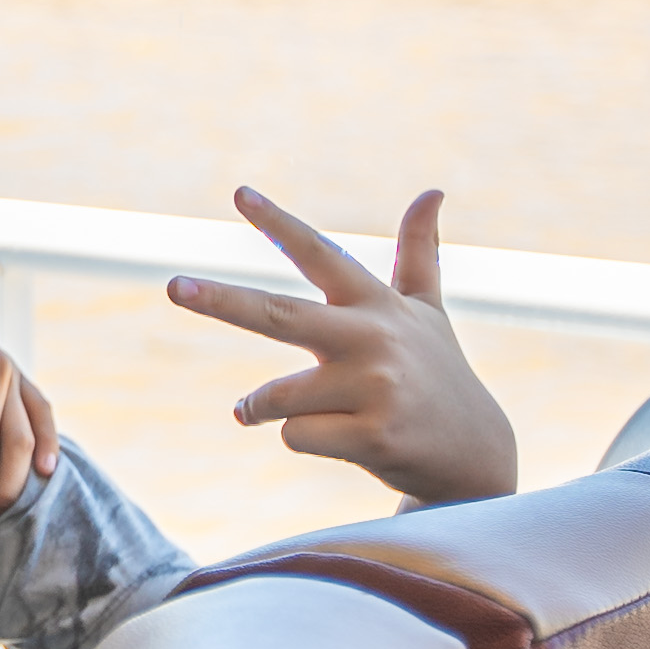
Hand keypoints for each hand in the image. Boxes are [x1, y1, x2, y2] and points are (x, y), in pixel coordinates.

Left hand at [166, 188, 518, 507]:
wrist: (476, 458)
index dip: (278, 224)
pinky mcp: (373, 435)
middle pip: (278, 314)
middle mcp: (373, 339)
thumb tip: (433, 190)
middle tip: (173, 287)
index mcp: (376, 304)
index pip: (319, 255)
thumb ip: (419, 253)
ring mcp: (374, 388)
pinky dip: (303, 440)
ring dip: (265, 408)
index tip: (240, 193)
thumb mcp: (429, 312)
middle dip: (221, 301)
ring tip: (303, 412)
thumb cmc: (439, 377)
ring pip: (275, 397)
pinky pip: (295, 436)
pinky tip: (344, 442)